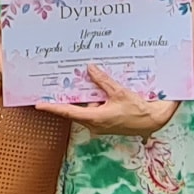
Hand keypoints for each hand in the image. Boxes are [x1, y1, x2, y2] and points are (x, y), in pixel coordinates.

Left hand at [35, 66, 177, 135]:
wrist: (155, 121)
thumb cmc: (139, 110)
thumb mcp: (120, 92)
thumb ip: (103, 81)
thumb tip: (90, 69)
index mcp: (96, 118)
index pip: (69, 112)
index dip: (53, 108)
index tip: (39, 104)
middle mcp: (95, 124)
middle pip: (76, 110)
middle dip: (68, 98)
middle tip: (57, 86)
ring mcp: (101, 125)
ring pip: (86, 110)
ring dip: (85, 98)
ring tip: (82, 82)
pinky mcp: (107, 123)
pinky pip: (94, 111)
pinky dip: (94, 101)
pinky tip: (98, 91)